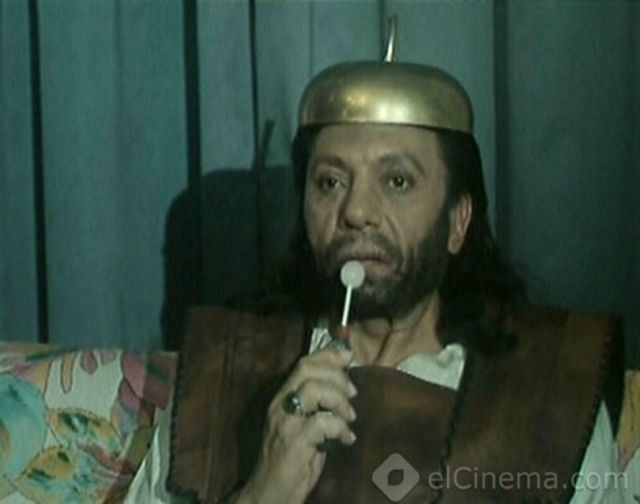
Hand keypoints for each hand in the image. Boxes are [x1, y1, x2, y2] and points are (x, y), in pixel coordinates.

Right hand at [236, 345, 357, 503]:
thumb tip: (344, 384)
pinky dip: (341, 428)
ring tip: (349, 418)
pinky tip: (347, 439)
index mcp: (282, 397)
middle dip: (337, 375)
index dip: (328, 354)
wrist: (269, 493)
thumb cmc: (291, 459)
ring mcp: (285, 422)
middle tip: (352, 393)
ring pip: (314, 389)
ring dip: (339, 400)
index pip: (303, 363)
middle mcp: (280, 404)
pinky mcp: (294, 442)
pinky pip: (322, 422)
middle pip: (307, 369)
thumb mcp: (304, 425)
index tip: (349, 355)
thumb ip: (319, 404)